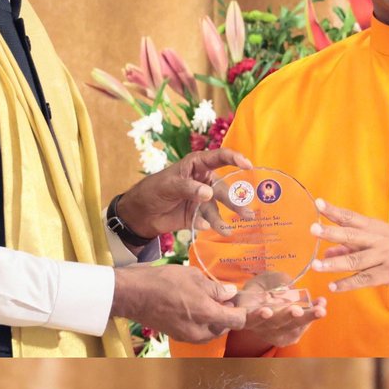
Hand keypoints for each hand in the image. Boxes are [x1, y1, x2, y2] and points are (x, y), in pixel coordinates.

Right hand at [111, 263, 247, 342]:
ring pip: (211, 331)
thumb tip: (230, 293)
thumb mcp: (194, 277)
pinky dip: (202, 322)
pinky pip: (198, 331)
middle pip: (225, 327)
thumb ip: (215, 288)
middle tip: (224, 296)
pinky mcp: (177, 336)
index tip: (242, 301)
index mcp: (207, 315)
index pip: (237, 320)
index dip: (244, 311)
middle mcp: (200, 331)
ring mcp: (187, 336)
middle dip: (228, 314)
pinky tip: (195, 306)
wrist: (133, 295)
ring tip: (209, 300)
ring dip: (215, 319)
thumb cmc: (163, 282)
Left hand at [116, 148, 251, 237]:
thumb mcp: (168, 185)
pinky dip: (207, 225)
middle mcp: (204, 181)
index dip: (235, 159)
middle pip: (223, 189)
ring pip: (217, 208)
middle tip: (246, 213)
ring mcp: (202, 200)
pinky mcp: (197, 216)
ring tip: (227, 230)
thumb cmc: (153, 190)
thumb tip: (208, 193)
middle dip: (235, 200)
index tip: (248, 165)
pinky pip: (206, 221)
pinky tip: (204, 228)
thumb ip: (188, 187)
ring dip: (223, 219)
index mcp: (197, 165)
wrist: (140, 214)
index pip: (219, 158)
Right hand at [225, 278, 327, 356]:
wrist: (264, 303)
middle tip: (298, 310)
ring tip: (320, 308)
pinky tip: (321, 304)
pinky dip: (311, 316)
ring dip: (307, 318)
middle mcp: (258, 328)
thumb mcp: (264, 280)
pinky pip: (300, 329)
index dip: (257, 316)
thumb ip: (273, 282)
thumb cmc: (261, 288)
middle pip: (273, 324)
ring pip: (290, 329)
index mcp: (246, 313)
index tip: (266, 311)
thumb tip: (286, 287)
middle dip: (288, 317)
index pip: (248, 318)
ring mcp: (273, 335)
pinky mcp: (287, 337)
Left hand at [311, 198, 388, 293]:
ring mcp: (385, 256)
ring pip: (356, 260)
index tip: (317, 203)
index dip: (334, 211)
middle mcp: (379, 240)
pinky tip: (334, 287)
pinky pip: (366, 279)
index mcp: (376, 229)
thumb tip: (327, 252)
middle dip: (331, 232)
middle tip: (312, 230)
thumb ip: (353, 249)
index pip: (351, 218)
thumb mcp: (381, 245)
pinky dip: (349, 284)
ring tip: (316, 266)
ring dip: (335, 263)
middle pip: (352, 235)